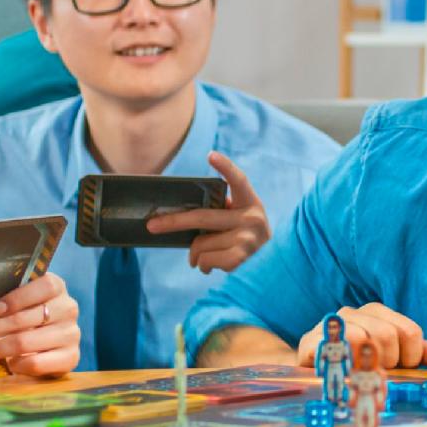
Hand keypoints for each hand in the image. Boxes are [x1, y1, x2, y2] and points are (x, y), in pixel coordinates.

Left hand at [0, 273, 79, 377]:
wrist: (49, 347)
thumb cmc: (26, 319)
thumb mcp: (18, 305)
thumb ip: (2, 302)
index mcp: (56, 287)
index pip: (42, 286)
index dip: (16, 298)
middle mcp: (68, 308)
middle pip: (23, 318)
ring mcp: (71, 334)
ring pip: (24, 342)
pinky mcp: (71, 358)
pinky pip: (37, 363)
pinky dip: (17, 364)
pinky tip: (5, 365)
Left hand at [143, 152, 270, 274]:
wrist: (274, 271)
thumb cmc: (245, 242)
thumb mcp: (240, 222)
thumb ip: (221, 214)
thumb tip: (177, 218)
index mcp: (250, 202)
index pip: (239, 180)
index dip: (225, 167)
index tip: (211, 155)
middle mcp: (252, 218)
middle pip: (202, 217)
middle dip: (173, 222)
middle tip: (152, 226)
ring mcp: (248, 239)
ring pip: (200, 244)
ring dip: (195, 255)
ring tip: (204, 258)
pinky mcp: (242, 259)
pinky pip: (205, 260)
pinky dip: (202, 266)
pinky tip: (212, 267)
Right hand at [295, 303, 426, 369]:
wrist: (315, 373)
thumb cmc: (357, 366)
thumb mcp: (391, 361)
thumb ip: (415, 356)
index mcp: (375, 313)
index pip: (409, 331)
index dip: (412, 356)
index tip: (403, 368)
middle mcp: (352, 313)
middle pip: (386, 335)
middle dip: (388, 362)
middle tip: (380, 374)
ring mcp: (330, 325)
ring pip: (361, 338)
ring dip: (367, 364)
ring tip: (364, 375)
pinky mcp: (311, 341)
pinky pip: (335, 346)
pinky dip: (347, 364)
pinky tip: (348, 374)